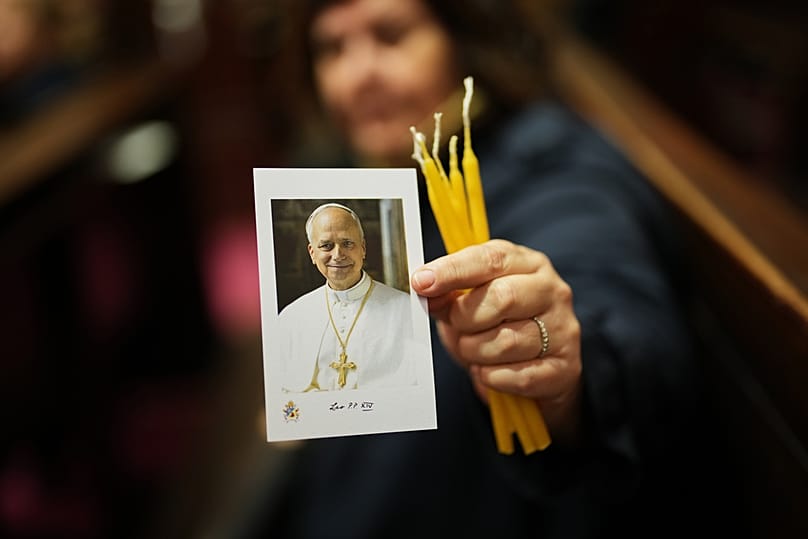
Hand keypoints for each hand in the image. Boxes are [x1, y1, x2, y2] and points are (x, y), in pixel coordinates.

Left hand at [411, 239, 582, 441]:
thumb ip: (448, 294)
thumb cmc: (500, 325)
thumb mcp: (472, 301)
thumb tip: (424, 289)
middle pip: (502, 298)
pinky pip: (517, 376)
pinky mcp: (564, 367)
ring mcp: (563, 328)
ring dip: (476, 351)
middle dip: (465, 317)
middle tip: (456, 327)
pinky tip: (488, 370)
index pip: (490, 259)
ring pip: (506, 341)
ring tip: (474, 350)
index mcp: (526, 263)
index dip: (452, 271)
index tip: (421, 282)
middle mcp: (550, 290)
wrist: (538, 369)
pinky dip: (491, 376)